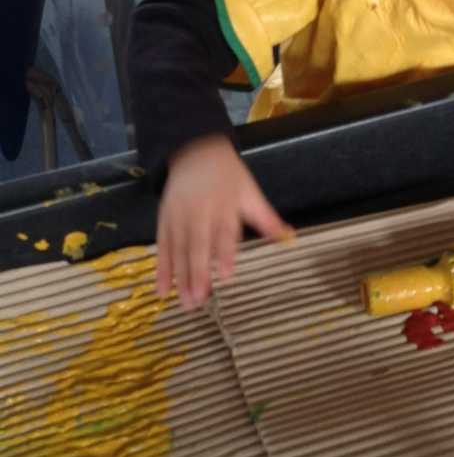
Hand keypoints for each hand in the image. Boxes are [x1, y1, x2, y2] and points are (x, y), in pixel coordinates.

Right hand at [156, 135, 292, 307]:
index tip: (227, 276)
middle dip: (197, 274)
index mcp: (223, 206)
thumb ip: (267, 218)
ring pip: (177, 250)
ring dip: (180, 278)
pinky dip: (161, 269)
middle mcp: (199, 212)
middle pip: (197, 246)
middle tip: (199, 300)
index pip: (224, 232)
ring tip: (185, 302)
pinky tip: (162, 290)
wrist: (195, 153)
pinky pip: (162, 247)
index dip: (225, 253)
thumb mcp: (250, 193)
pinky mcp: (164, 220)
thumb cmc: (228, 177)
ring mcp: (178, 217)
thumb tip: (290, 237)